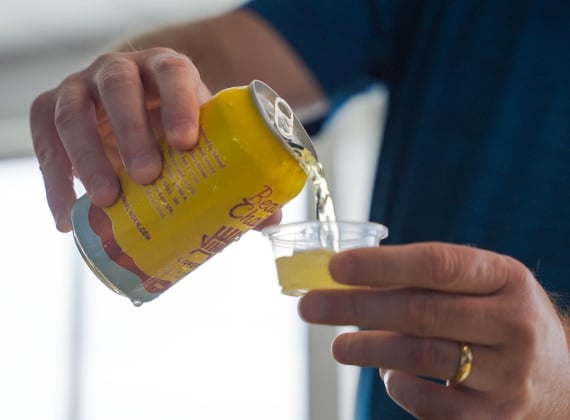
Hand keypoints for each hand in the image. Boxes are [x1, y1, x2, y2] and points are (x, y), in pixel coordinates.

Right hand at [30, 48, 211, 231]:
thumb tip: (263, 222)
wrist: (131, 117)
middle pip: (119, 88)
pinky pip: (46, 142)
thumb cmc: (172, 130)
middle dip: (131, 131)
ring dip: (89, 158)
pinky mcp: (49, 110)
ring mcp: (80, 87)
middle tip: (147, 176)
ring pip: (74, 112)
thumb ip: (228, 167)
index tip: (185, 143)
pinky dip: (55, 182)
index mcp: (164, 69)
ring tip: (107, 200)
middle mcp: (119, 69)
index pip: (173, 74)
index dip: (179, 104)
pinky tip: (69, 217)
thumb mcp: (199, 135)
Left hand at [299, 242, 569, 418]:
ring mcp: (507, 376)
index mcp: (507, 278)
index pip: (438, 264)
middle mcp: (513, 325)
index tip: (336, 267)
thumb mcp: (484, 285)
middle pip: (420, 312)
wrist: (561, 379)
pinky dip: (397, 384)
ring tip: (337, 345)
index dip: (382, 264)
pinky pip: (428, 401)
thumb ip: (429, 279)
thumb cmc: (503, 319)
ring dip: (368, 348)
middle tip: (311, 306)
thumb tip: (351, 277)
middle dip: (356, 307)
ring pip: (419, 357)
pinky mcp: (494, 418)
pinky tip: (388, 372)